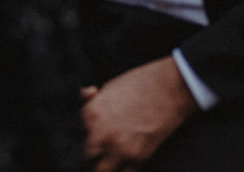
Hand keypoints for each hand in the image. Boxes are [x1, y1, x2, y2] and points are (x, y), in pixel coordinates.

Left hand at [81, 56, 198, 171]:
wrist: (168, 89)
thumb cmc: (138, 84)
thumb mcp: (108, 88)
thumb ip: (94, 100)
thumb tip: (87, 95)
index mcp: (91, 115)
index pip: (79, 136)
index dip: (86, 138)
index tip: (92, 141)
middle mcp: (102, 134)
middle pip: (89, 157)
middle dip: (93, 157)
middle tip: (99, 156)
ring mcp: (121, 148)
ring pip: (104, 170)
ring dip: (106, 166)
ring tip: (110, 163)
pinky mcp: (140, 156)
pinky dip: (123, 170)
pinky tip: (124, 166)